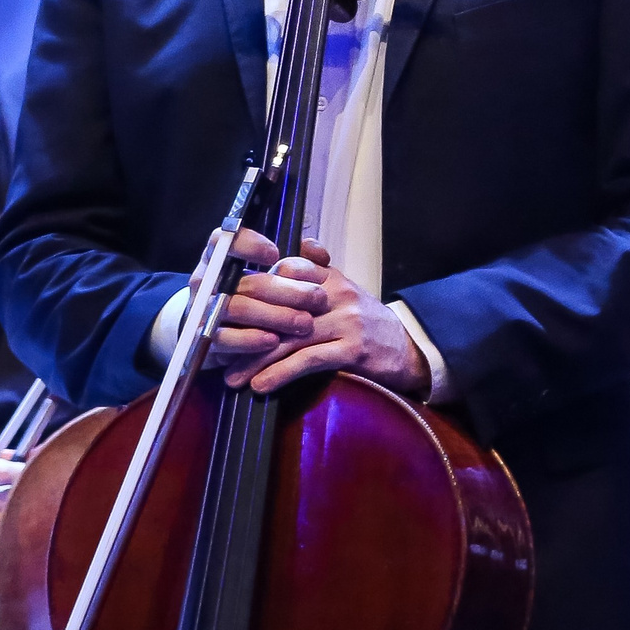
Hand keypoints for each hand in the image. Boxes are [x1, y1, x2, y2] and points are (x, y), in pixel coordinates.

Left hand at [209, 231, 430, 399]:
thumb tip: (302, 244)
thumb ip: (321, 271)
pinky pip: (309, 360)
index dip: (256, 289)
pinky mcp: (353, 349)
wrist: (408, 352)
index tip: (228, 309)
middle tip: (220, 351)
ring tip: (232, 378)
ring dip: (256, 360)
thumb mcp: (346, 291)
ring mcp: (346, 321)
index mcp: (332, 278)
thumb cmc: (369, 324)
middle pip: (282, 309)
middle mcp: (337, 295)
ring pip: (290, 337)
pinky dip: (281, 374)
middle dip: (248, 331)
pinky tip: (261, 385)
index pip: (288, 271)